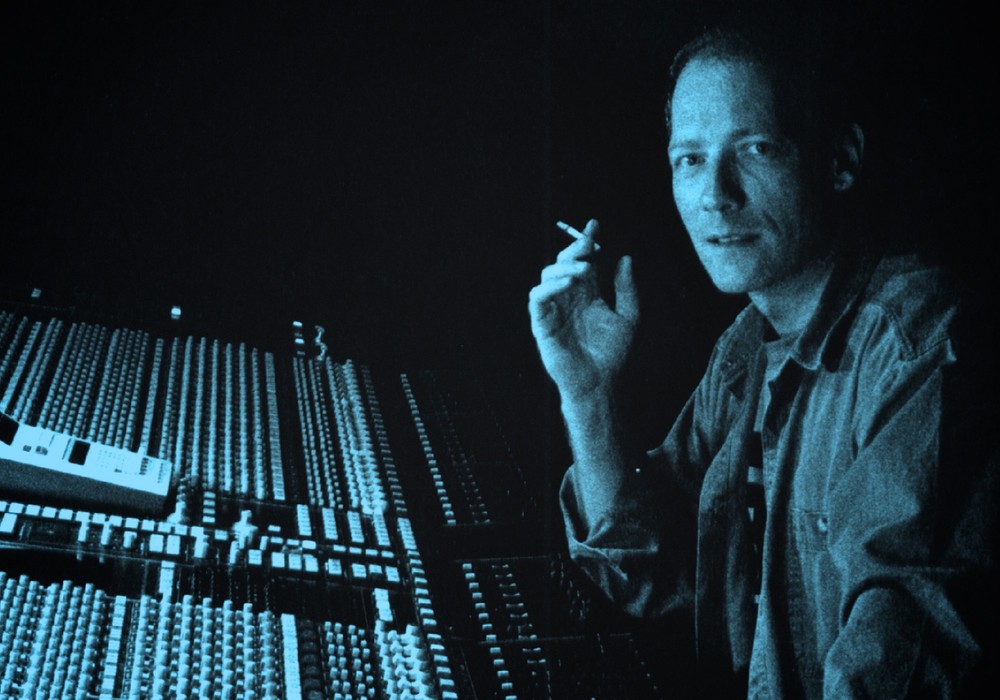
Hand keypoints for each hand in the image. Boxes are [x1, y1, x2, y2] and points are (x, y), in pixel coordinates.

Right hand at [528, 220, 638, 401]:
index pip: (585, 261)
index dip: (587, 242)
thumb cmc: (613, 355)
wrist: (601, 383)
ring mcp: (554, 310)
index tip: (595, 224)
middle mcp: (569, 298)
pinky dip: (549, 286)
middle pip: (564, 263)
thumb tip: (625, 258)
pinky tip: (568, 283)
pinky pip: (538, 299)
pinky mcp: (542, 324)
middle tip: (588, 244)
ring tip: (584, 269)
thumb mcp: (629, 317)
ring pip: (548, 275)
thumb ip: (626, 288)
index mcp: (588, 294)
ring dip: (564, 267)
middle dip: (575, 249)